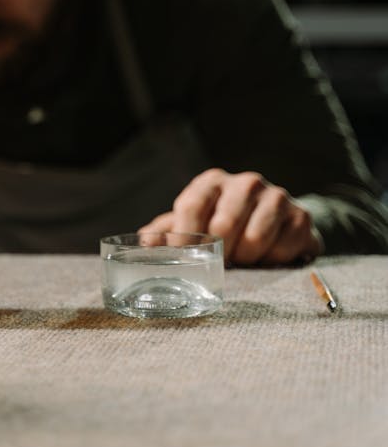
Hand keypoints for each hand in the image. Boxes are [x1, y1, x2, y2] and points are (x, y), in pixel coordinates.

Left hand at [143, 168, 322, 265]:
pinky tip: (267, 257)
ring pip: (255, 239)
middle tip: (220, 264)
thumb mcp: (192, 225)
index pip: (192, 205)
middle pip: (224, 225)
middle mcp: (245, 182)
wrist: (275, 224)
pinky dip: (271, 262)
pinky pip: (282, 250)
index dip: (184, 237)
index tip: (183, 259)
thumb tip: (144, 244)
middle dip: (219, 254)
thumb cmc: (222, 225)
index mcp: (212, 182)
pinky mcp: (301, 217)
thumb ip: (164, 233)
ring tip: (243, 259)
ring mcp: (277, 197)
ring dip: (246, 259)